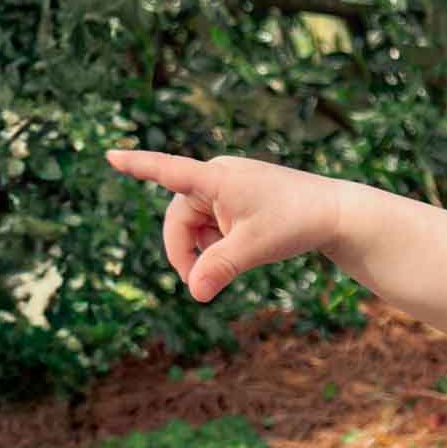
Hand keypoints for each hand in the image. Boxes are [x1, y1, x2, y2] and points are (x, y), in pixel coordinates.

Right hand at [106, 150, 341, 302]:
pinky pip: (216, 223)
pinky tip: (244, 250)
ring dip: (207, 247)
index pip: (166, 169)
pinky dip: (222, 241)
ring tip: (237, 259)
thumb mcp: (253, 249)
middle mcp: (218, 175)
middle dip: (187, 250)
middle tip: (198, 284)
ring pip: (198, 223)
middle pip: (180, 217)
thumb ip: (219, 268)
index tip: (110, 155)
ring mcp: (230, 186)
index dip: (137, 166)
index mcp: (215, 177)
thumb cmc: (296, 223)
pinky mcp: (242, 197)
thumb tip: (194, 292)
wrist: (336, 214)